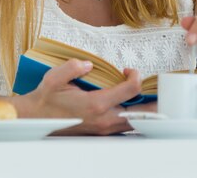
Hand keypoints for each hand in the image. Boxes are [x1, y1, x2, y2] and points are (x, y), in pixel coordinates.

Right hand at [12, 59, 141, 134]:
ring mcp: (104, 128)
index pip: (131, 89)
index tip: (128, 70)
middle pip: (141, 113)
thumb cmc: (46, 98)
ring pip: (135, 123)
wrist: (36, 119)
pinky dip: (134, 118)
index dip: (136, 76)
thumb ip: (72, 67)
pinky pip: (125, 126)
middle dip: (153, 101)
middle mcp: (104, 119)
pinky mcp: (101, 131)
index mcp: (96, 104)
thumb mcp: (54, 78)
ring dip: (145, 111)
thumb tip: (89, 64)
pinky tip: (134, 108)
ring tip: (151, 99)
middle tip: (160, 90)